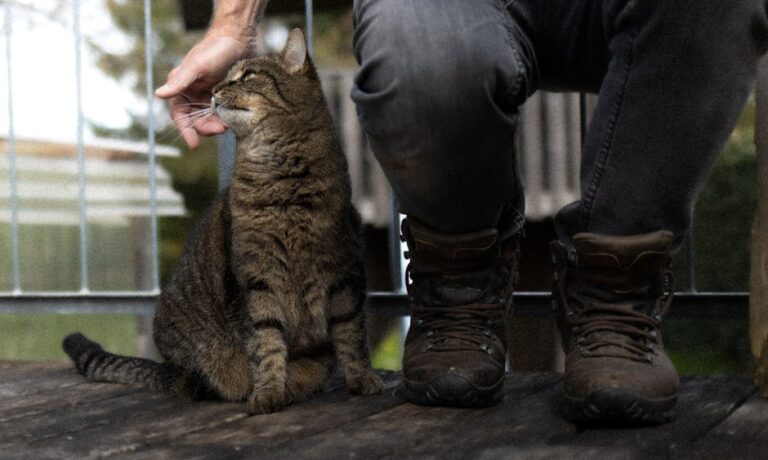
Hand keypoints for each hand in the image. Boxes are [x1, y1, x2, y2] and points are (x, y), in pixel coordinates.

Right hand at [155, 31, 253, 147]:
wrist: (238, 38)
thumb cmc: (215, 49)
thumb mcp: (197, 66)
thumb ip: (179, 81)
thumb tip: (158, 94)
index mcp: (181, 86)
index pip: (179, 114)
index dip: (185, 130)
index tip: (193, 144)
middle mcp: (193, 93)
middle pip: (195, 120)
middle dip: (206, 128)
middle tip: (221, 129)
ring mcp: (208, 95)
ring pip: (209, 119)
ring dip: (216, 125)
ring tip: (228, 125)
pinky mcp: (223, 96)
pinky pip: (221, 113)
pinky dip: (225, 119)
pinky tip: (232, 120)